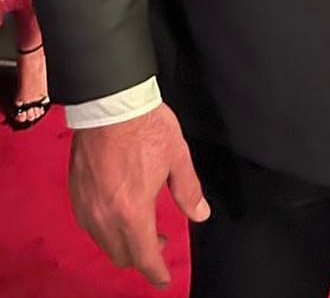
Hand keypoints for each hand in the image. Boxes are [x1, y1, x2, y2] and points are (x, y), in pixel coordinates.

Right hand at [69, 103, 209, 288]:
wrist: (110, 103)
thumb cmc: (146, 126)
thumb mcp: (177, 157)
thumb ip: (188, 191)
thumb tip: (200, 214)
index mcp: (132, 212)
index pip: (144, 257)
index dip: (156, 272)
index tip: (163, 279)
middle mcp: (105, 216)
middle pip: (121, 255)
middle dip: (142, 256)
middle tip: (160, 240)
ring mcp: (87, 206)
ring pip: (103, 243)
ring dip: (123, 242)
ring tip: (141, 226)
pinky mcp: (76, 193)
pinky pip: (90, 225)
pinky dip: (106, 228)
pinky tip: (119, 211)